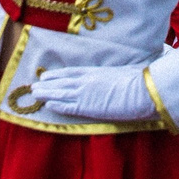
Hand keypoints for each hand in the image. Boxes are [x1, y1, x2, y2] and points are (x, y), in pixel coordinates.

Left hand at [27, 64, 156, 124]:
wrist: (144, 90)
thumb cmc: (139, 80)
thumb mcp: (124, 73)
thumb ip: (115, 74)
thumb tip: (119, 75)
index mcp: (96, 71)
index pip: (71, 72)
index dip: (57, 75)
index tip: (46, 75)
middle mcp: (87, 81)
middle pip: (61, 82)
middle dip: (47, 84)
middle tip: (34, 86)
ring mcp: (86, 93)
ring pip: (60, 93)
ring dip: (46, 94)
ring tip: (34, 94)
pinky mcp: (88, 107)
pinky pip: (68, 106)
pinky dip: (56, 105)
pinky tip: (48, 105)